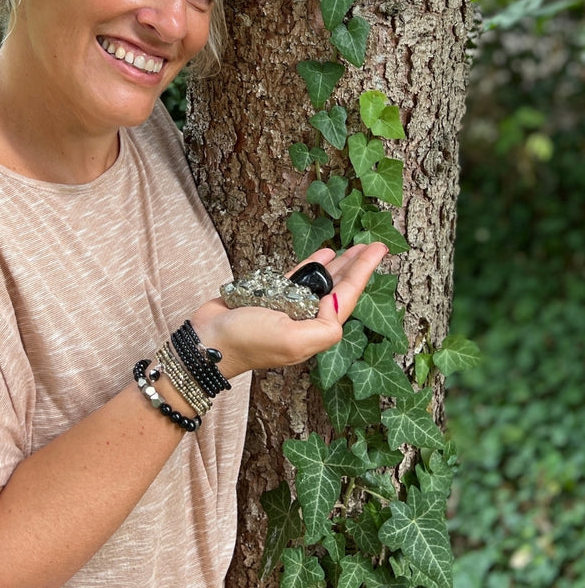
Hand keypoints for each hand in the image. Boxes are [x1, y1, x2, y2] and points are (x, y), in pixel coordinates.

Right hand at [189, 242, 387, 377]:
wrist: (207, 341)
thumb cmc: (246, 342)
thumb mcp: (292, 340)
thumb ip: (324, 327)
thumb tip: (337, 304)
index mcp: (314, 331)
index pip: (346, 297)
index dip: (364, 272)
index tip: (379, 251)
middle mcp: (304, 318)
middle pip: (338, 288)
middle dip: (356, 267)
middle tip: (373, 246)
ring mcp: (287, 307)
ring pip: (319, 281)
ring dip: (337, 264)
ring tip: (353, 248)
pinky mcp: (268, 296)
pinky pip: (295, 277)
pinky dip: (310, 265)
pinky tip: (323, 254)